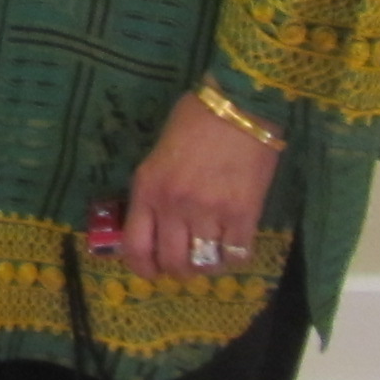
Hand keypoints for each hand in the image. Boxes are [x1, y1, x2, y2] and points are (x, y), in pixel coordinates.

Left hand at [119, 90, 282, 279]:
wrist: (237, 108)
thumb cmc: (193, 122)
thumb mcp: (157, 155)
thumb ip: (154, 190)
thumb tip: (154, 225)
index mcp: (147, 188)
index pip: (135, 246)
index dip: (142, 268)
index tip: (151, 271)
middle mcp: (174, 206)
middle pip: (173, 263)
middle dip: (177, 271)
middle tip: (185, 266)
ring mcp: (210, 213)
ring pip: (205, 264)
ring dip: (206, 265)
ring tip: (209, 253)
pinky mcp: (244, 215)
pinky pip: (236, 255)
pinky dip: (233, 256)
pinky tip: (232, 244)